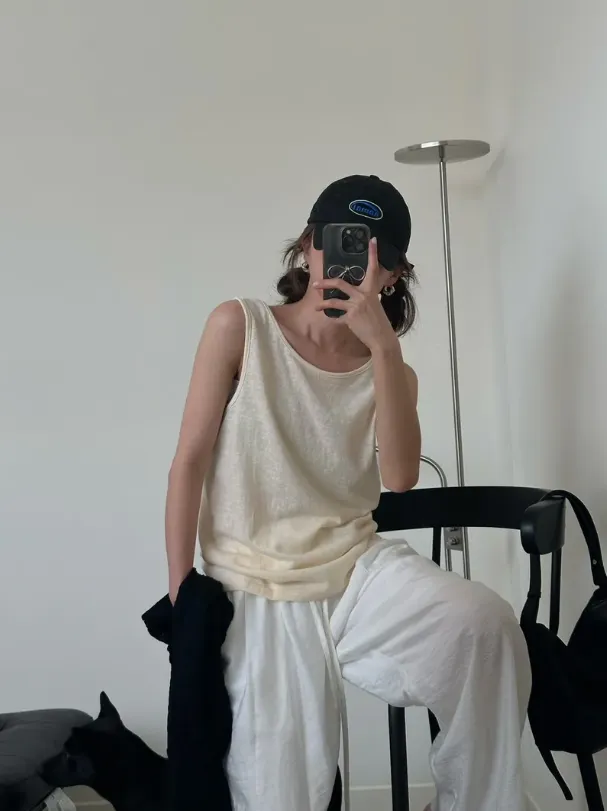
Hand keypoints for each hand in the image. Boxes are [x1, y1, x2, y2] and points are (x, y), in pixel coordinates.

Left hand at [313, 238, 398, 352]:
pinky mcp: (351, 318)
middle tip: (315, 283)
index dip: (373, 254)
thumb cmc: (379, 322)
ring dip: (323, 304)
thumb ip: (365, 297)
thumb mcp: (375, 304)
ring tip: (316, 306)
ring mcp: (356, 306)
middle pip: (340, 284)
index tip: (372, 240)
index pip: (373, 268)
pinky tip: (328, 319)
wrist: (382, 338)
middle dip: (325, 283)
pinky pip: (337, 317)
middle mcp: (363, 295)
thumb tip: (356, 295)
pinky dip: (332, 318)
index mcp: (371, 290)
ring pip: (334, 302)